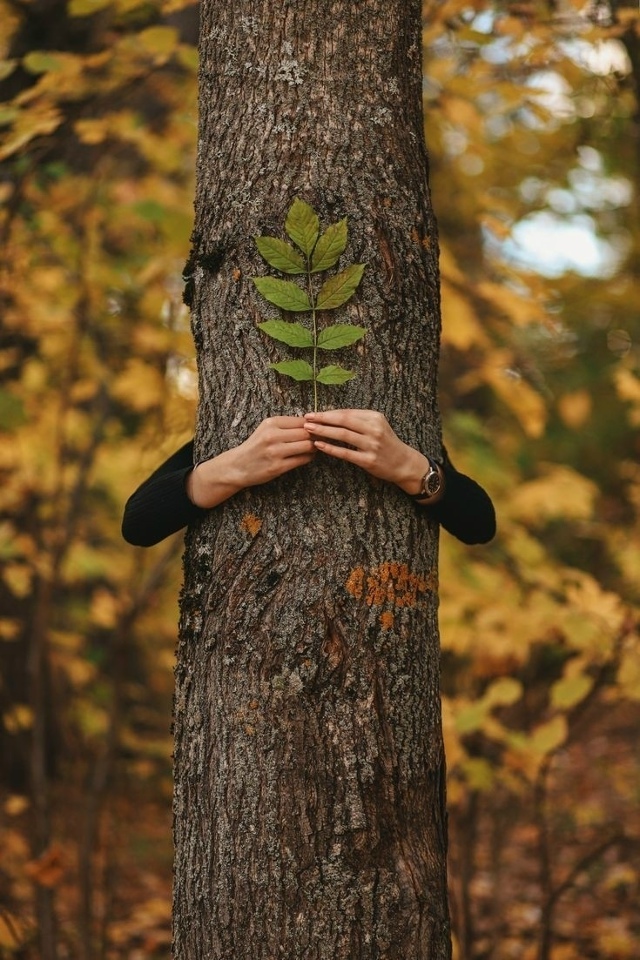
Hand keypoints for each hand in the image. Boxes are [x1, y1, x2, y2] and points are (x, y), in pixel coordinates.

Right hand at [187, 416, 314, 507]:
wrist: (238, 466)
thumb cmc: (255, 446)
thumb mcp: (266, 429)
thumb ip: (286, 425)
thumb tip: (312, 422)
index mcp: (271, 423)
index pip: (301, 421)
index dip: (313, 425)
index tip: (317, 429)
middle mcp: (273, 436)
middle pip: (306, 432)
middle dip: (316, 436)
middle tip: (320, 439)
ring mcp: (275, 452)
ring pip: (307, 446)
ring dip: (314, 447)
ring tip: (313, 448)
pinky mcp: (278, 467)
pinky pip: (302, 460)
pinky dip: (308, 458)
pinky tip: (306, 456)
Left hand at [304, 409, 437, 496]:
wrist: (403, 462)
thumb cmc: (386, 442)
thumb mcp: (377, 425)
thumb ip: (358, 420)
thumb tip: (331, 415)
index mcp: (375, 417)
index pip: (347, 412)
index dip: (328, 412)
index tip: (313, 413)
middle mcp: (374, 429)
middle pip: (343, 421)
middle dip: (322, 419)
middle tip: (306, 419)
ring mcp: (372, 445)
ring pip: (343, 435)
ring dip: (323, 431)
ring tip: (309, 430)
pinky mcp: (368, 460)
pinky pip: (345, 453)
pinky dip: (330, 448)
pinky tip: (318, 445)